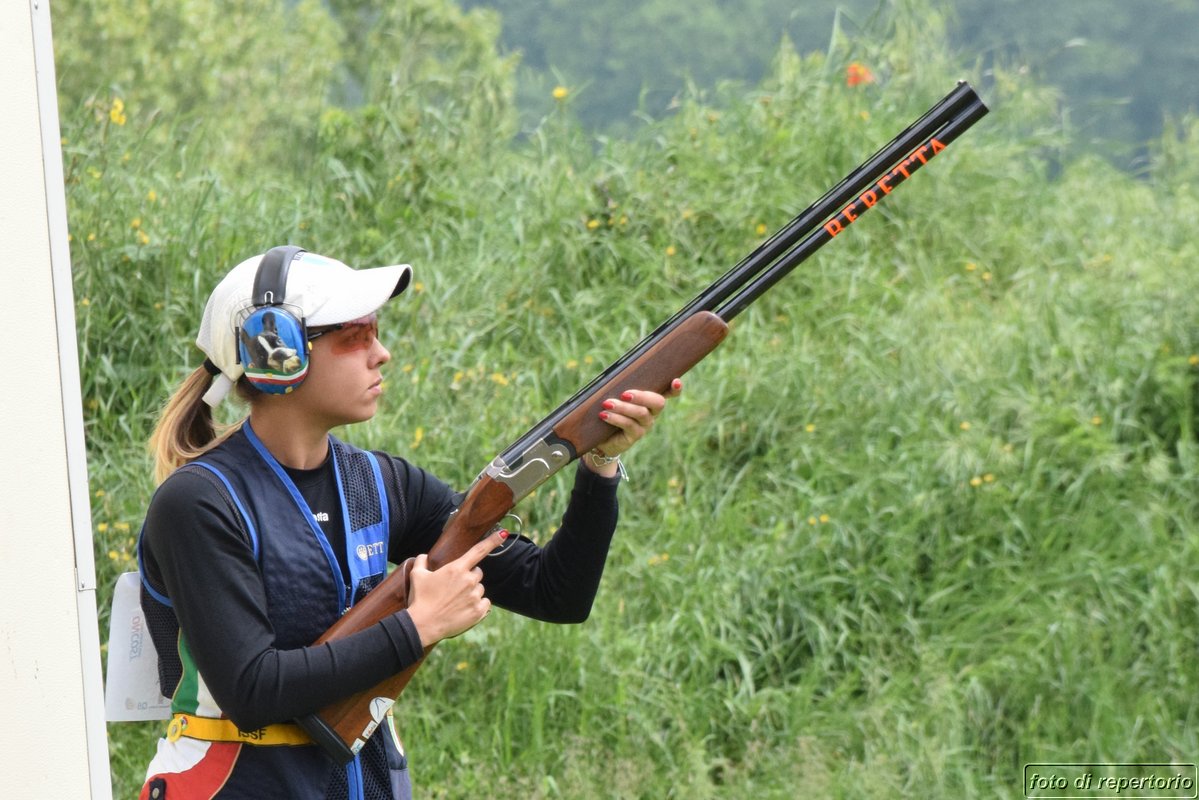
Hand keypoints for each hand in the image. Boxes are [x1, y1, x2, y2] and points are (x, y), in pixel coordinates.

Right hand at [405, 529, 505, 646]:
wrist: (423, 624)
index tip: (503, 533)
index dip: (492, 540)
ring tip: (456, 601)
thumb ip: (422, 561)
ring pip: (480, 589)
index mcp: (457, 568)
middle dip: (469, 577)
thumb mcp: (417, 576)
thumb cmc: (419, 599)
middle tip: (454, 588)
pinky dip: (478, 605)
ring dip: (472, 592)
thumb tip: (424, 556)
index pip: (478, 550)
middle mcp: (469, 580)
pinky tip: (465, 609)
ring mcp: (475, 596)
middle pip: (477, 573)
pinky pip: (485, 603)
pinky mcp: (478, 611)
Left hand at [585, 378, 683, 475]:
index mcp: (649, 400)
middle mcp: (652, 412)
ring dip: (623, 407)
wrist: (601, 436)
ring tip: (607, 403)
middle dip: (642, 396)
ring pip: (641, 413)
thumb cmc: (609, 410)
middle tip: (624, 394)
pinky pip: (629, 425)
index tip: (676, 381)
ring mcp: (645, 424)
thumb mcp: (614, 397)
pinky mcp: (635, 435)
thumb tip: (613, 377)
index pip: (668, 393)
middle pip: (658, 402)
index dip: (675, 389)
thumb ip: (619, 387)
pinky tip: (604, 415)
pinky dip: (615, 418)